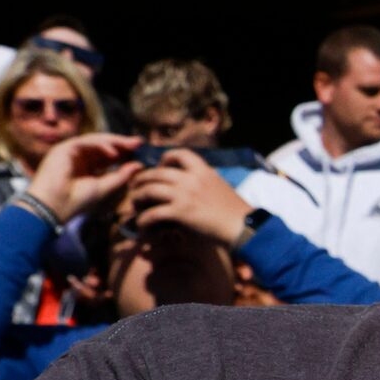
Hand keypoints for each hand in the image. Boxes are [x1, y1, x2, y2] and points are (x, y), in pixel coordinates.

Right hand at [26, 132, 143, 220]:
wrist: (54, 207)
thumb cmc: (77, 201)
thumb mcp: (105, 187)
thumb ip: (122, 176)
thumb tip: (139, 165)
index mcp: (87, 167)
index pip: (107, 155)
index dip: (124, 151)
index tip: (141, 150)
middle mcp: (79, 157)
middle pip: (103, 145)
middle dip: (122, 143)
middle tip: (139, 142)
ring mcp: (70, 151)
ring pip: (95, 140)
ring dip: (114, 142)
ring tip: (131, 145)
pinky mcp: (63, 148)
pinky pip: (85, 142)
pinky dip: (101, 145)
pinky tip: (114, 153)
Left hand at [125, 152, 252, 247]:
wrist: (244, 226)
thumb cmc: (235, 210)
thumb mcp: (220, 186)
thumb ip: (204, 181)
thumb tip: (193, 183)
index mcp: (202, 170)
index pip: (178, 153)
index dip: (164, 159)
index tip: (160, 168)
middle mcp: (191, 179)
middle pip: (156, 173)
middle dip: (142, 180)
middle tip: (137, 189)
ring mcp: (184, 195)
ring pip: (149, 190)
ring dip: (138, 198)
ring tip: (135, 206)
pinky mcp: (180, 212)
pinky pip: (152, 213)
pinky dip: (143, 220)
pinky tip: (142, 225)